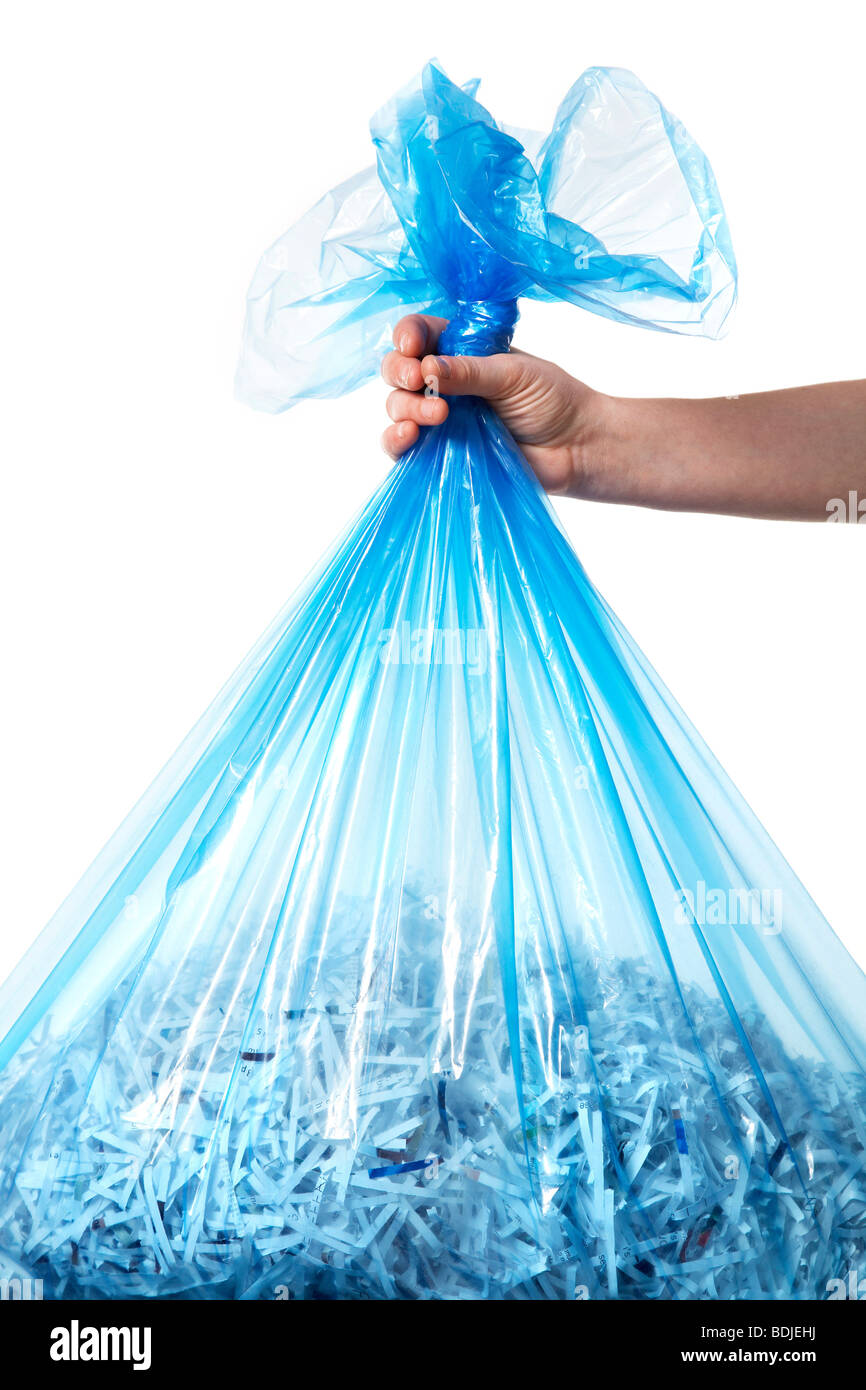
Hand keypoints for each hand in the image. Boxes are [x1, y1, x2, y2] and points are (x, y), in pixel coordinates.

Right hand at [380, 314, 609, 495]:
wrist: (575, 448)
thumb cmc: (553, 400)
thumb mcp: (513, 374)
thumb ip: (469, 371)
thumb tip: (427, 368)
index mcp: (461, 351)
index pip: (420, 333)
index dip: (408, 336)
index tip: (413, 346)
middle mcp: (443, 382)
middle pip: (398, 370)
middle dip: (400, 372)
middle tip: (419, 381)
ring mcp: (439, 419)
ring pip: (397, 407)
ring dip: (406, 408)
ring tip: (438, 416)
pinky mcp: (439, 453)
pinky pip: (401, 446)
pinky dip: (395, 440)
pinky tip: (409, 436)